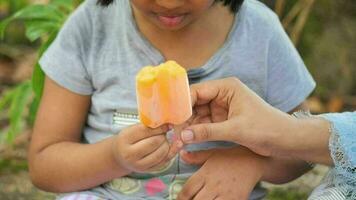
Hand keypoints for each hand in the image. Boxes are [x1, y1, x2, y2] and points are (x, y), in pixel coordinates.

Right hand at [112, 124, 181, 172]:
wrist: (120, 156)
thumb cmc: (128, 140)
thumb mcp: (132, 129)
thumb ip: (147, 126)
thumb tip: (167, 124)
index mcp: (125, 139)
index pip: (146, 131)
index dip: (159, 127)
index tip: (166, 125)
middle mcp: (130, 154)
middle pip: (154, 142)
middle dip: (162, 135)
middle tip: (163, 133)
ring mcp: (138, 164)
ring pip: (160, 153)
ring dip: (167, 144)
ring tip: (164, 140)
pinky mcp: (147, 171)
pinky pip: (164, 162)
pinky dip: (170, 153)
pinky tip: (172, 147)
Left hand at [177, 147, 267, 199]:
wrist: (254, 161)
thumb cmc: (231, 156)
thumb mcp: (212, 153)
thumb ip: (196, 156)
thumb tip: (181, 155)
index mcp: (205, 173)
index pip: (187, 191)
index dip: (180, 198)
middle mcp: (214, 185)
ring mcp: (226, 194)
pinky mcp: (237, 199)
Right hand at [181, 77, 298, 156]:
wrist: (286, 140)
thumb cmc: (266, 128)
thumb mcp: (235, 129)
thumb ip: (207, 132)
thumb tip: (183, 135)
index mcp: (227, 87)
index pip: (197, 91)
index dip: (182, 103)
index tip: (169, 116)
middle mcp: (222, 94)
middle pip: (195, 103)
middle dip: (183, 116)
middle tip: (170, 130)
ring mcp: (222, 107)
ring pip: (198, 114)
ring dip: (188, 125)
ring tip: (176, 137)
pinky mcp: (223, 120)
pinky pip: (204, 123)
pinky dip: (196, 131)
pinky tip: (186, 139)